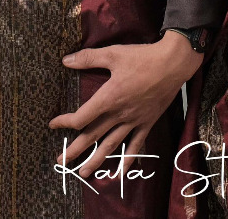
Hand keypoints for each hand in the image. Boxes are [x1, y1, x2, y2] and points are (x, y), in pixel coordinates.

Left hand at [49, 31, 201, 177]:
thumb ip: (88, 58)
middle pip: (92, 136)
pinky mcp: (147, 123)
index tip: (53, 124)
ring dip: (96, 160)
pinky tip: (119, 172)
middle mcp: (119, 114)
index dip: (65, 122)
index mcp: (108, 98)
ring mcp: (134, 121)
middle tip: (60, 162)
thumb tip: (66, 60)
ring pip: (111, 145)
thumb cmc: (142, 57)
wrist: (173, 64)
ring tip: (83, 173)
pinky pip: (135, 146)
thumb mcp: (113, 54)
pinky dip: (127, 160)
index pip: (81, 117)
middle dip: (75, 150)